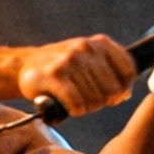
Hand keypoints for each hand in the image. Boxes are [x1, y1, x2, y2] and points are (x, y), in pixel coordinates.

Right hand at [17, 33, 137, 117]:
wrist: (26, 66)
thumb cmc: (63, 68)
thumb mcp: (89, 61)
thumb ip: (111, 73)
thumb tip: (124, 94)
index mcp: (99, 43)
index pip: (128, 71)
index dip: (122, 88)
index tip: (110, 94)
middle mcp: (85, 48)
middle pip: (113, 89)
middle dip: (102, 100)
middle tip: (87, 99)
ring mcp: (69, 60)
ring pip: (95, 99)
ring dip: (86, 106)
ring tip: (74, 99)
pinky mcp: (54, 76)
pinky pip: (77, 104)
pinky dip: (75, 110)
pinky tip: (67, 106)